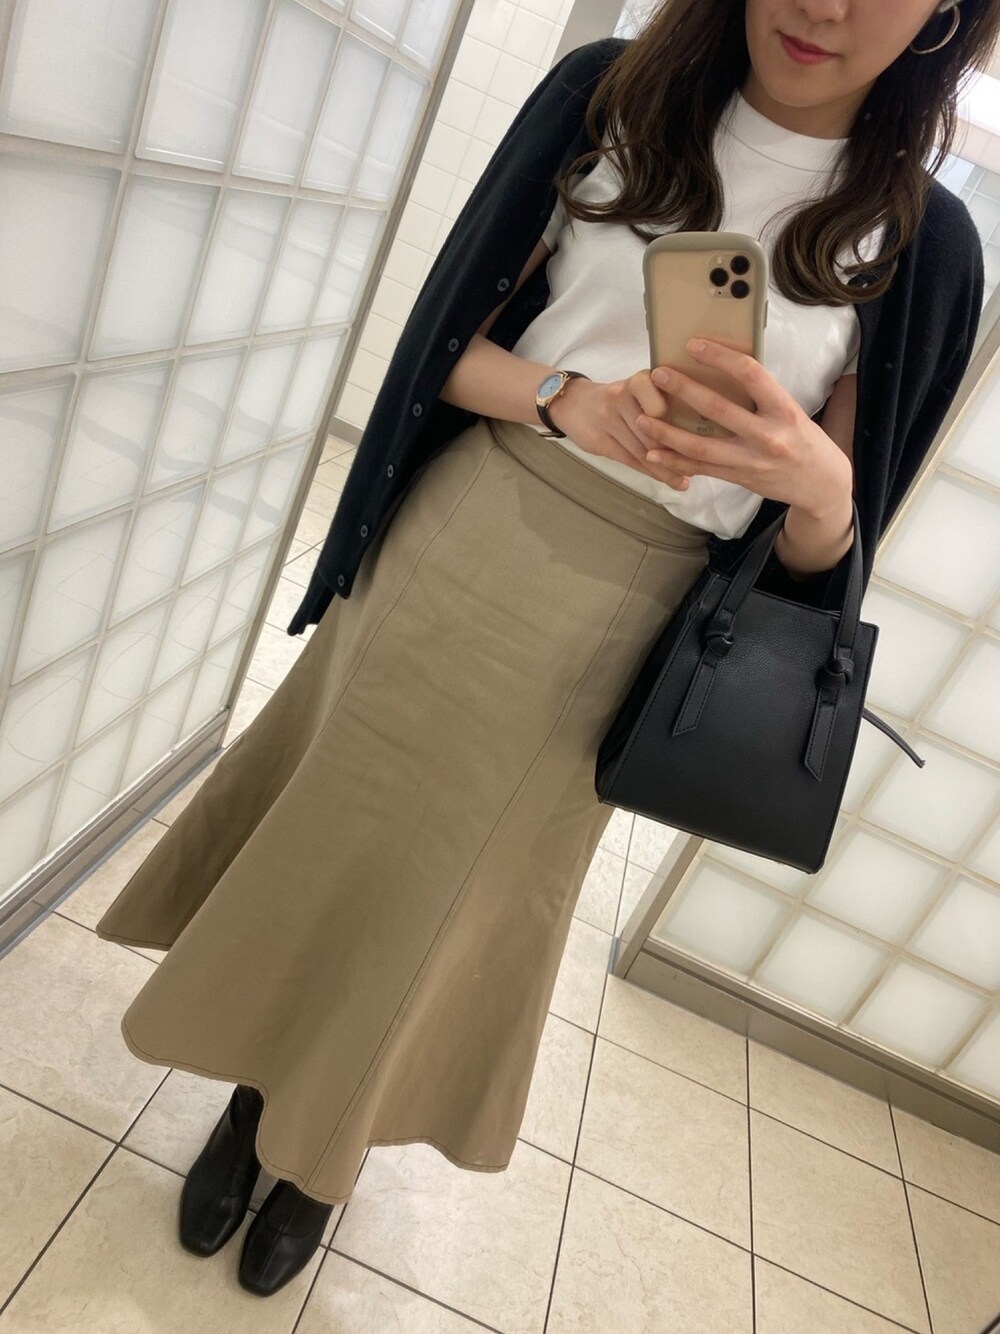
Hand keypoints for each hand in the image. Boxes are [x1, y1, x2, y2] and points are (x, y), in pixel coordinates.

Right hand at [547, 370, 691, 489]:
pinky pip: (629, 459)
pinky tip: (667, 480)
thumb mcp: (640, 390)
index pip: (661, 403)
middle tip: (698, 467)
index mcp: (638, 380)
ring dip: (665, 468)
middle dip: (677, 452)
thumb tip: (701, 431)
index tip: (699, 438)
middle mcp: (621, 396)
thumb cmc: (617, 399)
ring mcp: (607, 418)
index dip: (679, 424)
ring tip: (684, 480)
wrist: (573, 403)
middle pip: (654, 431)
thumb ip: (664, 402)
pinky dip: (650, 472)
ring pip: (643, 449)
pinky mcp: (598, 440)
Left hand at [639, 338, 852, 517]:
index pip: (750, 374)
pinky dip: (674, 461)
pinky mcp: (739, 478)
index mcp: (784, 409)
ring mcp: (752, 460)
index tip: (694, 345)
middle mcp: (768, 435)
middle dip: (684, 390)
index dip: (720, 357)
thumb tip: (723, 369)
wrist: (821, 484)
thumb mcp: (791, 411)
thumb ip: (761, 397)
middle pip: (718, 409)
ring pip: (702, 446)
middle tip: (658, 374)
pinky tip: (652, 454)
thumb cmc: (804, 440)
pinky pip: (701, 469)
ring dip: (668, 432)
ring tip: (643, 419)